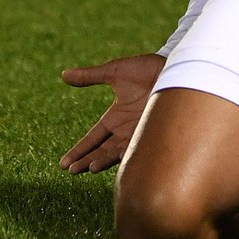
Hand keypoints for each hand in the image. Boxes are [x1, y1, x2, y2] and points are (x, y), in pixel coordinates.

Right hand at [59, 53, 165, 173]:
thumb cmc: (146, 68)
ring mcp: (140, 132)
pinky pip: (137, 150)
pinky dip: (124, 157)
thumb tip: (64, 74)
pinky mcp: (153, 134)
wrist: (175, 67)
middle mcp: (126, 128)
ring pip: (116, 154)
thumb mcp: (115, 71)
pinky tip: (114, 163)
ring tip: (88, 168)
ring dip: (101, 161)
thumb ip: (90, 76)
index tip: (63, 164)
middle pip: (101, 150)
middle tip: (71, 170)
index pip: (94, 138)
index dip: (79, 150)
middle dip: (86, 160)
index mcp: (116, 116)